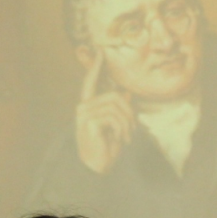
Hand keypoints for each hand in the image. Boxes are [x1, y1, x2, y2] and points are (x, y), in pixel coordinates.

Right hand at [75, 50, 134, 174]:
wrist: (98, 166)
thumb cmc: (107, 146)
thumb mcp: (116, 125)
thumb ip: (119, 109)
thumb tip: (125, 93)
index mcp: (89, 105)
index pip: (91, 82)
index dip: (96, 66)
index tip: (100, 51)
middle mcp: (84, 106)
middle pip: (114, 96)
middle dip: (129, 113)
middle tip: (132, 130)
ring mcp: (84, 113)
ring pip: (116, 106)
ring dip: (127, 123)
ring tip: (126, 137)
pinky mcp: (89, 121)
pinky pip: (114, 117)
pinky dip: (123, 128)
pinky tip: (121, 139)